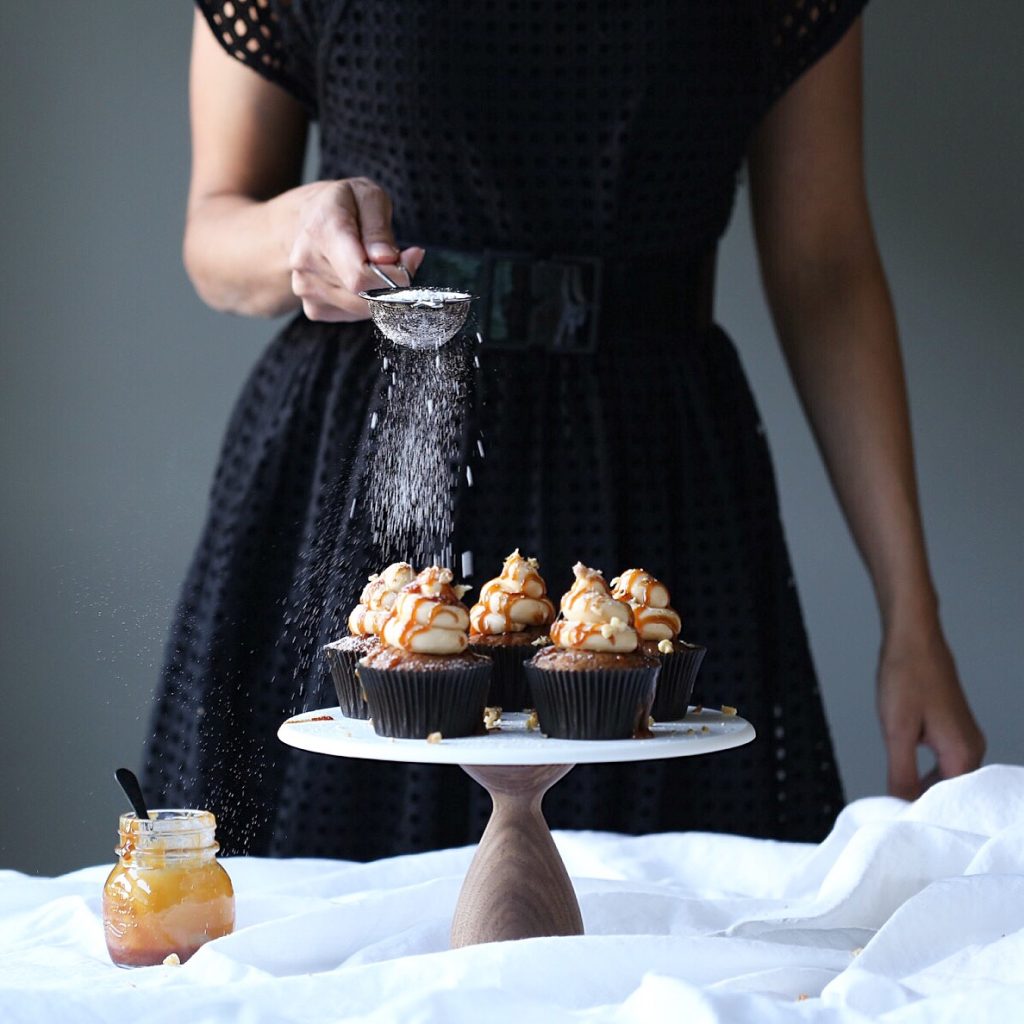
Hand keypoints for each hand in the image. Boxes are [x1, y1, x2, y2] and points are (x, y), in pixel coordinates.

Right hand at [288, 178, 424, 321]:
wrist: (310, 218)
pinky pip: (352, 315)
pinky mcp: (313, 307)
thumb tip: (387, 259)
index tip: (409, 260)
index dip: (393, 276)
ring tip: (374, 265)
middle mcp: (307, 263)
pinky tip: (359, 278)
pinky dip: (365, 302)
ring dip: (379, 292)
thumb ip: (379, 228)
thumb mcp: (369, 197)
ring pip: (361, 309)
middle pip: (363, 295)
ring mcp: (306, 289)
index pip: (360, 276)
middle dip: (390, 282)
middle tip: (395, 259)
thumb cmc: (344, 205)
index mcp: (321, 230)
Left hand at [877, 617, 984, 799]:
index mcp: (963, 752)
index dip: (923, 812)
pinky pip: (943, 759)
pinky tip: (905, 768)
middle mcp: (971, 747)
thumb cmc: (907, 676)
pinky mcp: (953, 726)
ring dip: (922, 784)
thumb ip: (901, 772)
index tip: (901, 821)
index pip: (948, 801)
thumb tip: (902, 805)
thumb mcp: (896, 731)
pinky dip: (925, 768)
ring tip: (897, 793)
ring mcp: (964, 736)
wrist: (913, 638)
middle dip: (923, 800)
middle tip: (894, 812)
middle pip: (950, 790)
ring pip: (946, 775)